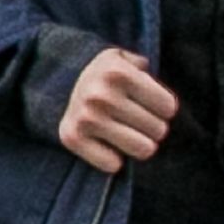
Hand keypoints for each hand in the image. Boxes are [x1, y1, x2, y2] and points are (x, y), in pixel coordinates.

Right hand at [58, 48, 174, 172]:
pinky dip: (112, 159)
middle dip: (151, 127)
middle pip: (159, 130)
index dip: (161, 107)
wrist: (55, 81)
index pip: (168, 107)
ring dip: (139, 144)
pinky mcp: (72, 137)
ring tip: (127, 133)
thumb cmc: (102, 75)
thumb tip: (149, 76)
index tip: (148, 104)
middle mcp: (101, 95)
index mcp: (118, 73)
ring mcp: (86, 118)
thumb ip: (144, 66)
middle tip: (136, 120)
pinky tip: (106, 145)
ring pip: (144, 149)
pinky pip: (113, 165)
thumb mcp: (121, 58)